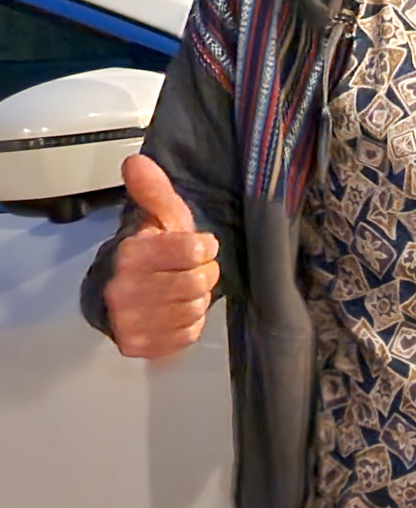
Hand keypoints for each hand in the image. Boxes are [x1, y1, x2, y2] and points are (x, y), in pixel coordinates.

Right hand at [104, 154, 220, 358]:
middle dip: (204, 275)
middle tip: (192, 271)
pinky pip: (186, 335)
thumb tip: (137, 162)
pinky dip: (189, 323)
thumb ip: (154, 190)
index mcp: (131, 254)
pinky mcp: (137, 346)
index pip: (195, 251)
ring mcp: (129, 321)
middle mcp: (124, 290)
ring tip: (182, 289)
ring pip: (194, 309)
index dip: (204, 248)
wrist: (119, 292)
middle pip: (198, 283)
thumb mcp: (160, 217)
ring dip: (197, 299)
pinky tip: (176, 311)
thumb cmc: (151, 252)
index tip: (198, 247)